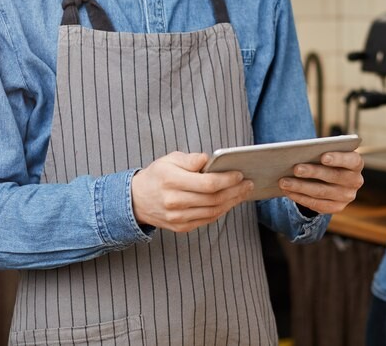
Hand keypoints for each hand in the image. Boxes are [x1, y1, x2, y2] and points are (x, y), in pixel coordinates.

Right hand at [130, 151, 252, 231]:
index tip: (239, 174)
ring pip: (213, 211)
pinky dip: (222, 210)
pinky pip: (207, 219)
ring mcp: (178, 217)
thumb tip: (208, 159)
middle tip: (249, 183)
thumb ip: (190, 159)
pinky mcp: (181, 227)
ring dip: (232, 202)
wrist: (137, 200)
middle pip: (213, 198)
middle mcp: (174, 201)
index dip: (227, 179)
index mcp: (171, 181)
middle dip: (235, 191)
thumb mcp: (170, 160)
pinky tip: (230, 202)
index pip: (207, 183)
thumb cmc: (157, 175)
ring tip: (243, 192)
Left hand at [277, 150, 363, 213]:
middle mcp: (355, 181)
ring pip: (322, 192)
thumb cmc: (325, 159)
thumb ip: (319, 151)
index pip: (352, 160)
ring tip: (284, 181)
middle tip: (295, 168)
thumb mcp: (326, 152)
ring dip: (301, 187)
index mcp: (356, 163)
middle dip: (313, 172)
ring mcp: (347, 196)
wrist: (329, 178)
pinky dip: (300, 197)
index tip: (323, 156)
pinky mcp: (337, 207)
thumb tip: (297, 152)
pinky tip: (288, 192)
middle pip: (333, 176)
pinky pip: (317, 204)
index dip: (338, 159)